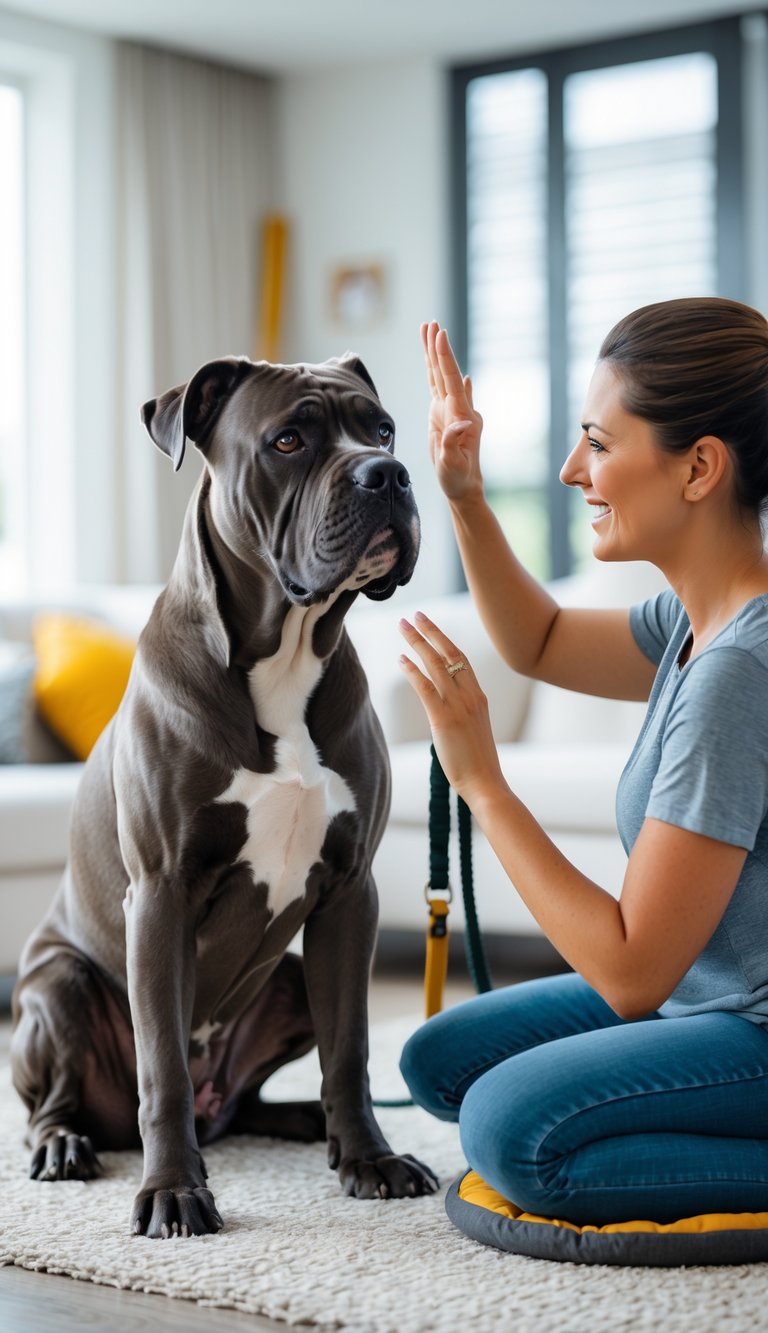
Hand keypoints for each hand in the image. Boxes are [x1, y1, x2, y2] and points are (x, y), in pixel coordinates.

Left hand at [398, 611, 506, 805]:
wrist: (486, 783)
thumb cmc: (478, 762)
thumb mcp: (474, 729)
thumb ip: (462, 712)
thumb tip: (445, 707)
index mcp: (479, 696)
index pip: (461, 659)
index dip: (444, 640)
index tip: (430, 625)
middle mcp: (470, 695)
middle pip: (449, 653)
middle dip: (430, 631)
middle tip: (414, 615)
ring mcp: (458, 706)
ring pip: (436, 664)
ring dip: (417, 642)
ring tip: (403, 627)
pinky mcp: (444, 719)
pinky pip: (426, 688)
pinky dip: (412, 670)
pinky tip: (400, 659)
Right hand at [421, 322, 483, 502]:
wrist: (464, 488)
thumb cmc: (458, 479)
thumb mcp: (453, 465)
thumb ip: (453, 443)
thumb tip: (461, 423)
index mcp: (461, 417)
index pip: (452, 381)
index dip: (444, 358)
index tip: (440, 335)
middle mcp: (459, 410)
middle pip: (446, 373)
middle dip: (437, 348)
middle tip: (431, 324)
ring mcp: (452, 413)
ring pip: (441, 378)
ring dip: (435, 355)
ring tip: (429, 332)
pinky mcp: (444, 418)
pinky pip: (442, 391)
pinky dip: (442, 375)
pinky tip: (449, 367)